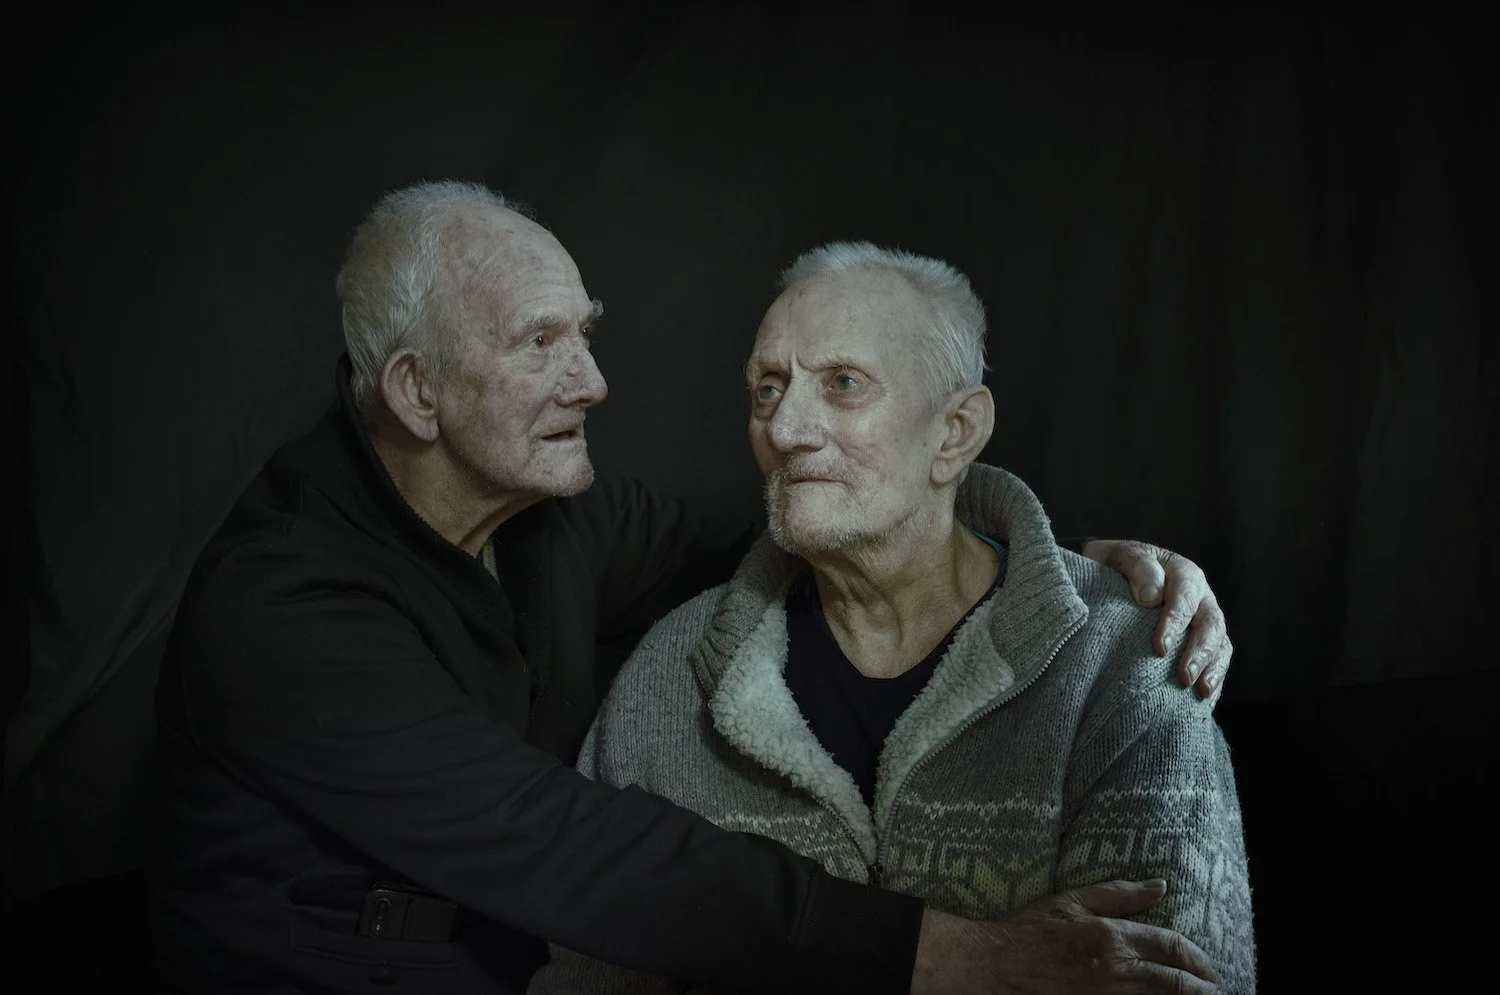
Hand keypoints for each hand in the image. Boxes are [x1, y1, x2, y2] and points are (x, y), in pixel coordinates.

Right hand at [910, 879, 1219, 993]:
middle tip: (1216, 990)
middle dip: (1201, 987)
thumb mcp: (1073, 900)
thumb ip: (1119, 893)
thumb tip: (1161, 885)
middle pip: (1174, 981)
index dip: (1196, 958)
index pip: (1170, 946)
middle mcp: (1116, 968)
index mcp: (1112, 935)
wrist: (993, 966)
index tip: (1211, 968)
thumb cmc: (1029, 929)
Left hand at [1081, 539, 1230, 705]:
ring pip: (1221, 645)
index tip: (1160, 648)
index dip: (1175, 623)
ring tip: (1201, 693)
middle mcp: (1201, 597)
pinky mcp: (1203, 642)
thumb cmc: (1116, 566)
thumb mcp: (1120, 557)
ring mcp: (1205, 621)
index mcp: (1183, 574)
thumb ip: (1137, 568)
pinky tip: (1205, 702)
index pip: (1184, 598)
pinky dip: (1215, 681)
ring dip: (1213, 669)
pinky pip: (1218, 662)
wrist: (1114, 573)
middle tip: (1184, 678)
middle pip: (1211, 625)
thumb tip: (1150, 598)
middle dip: (1200, 653)